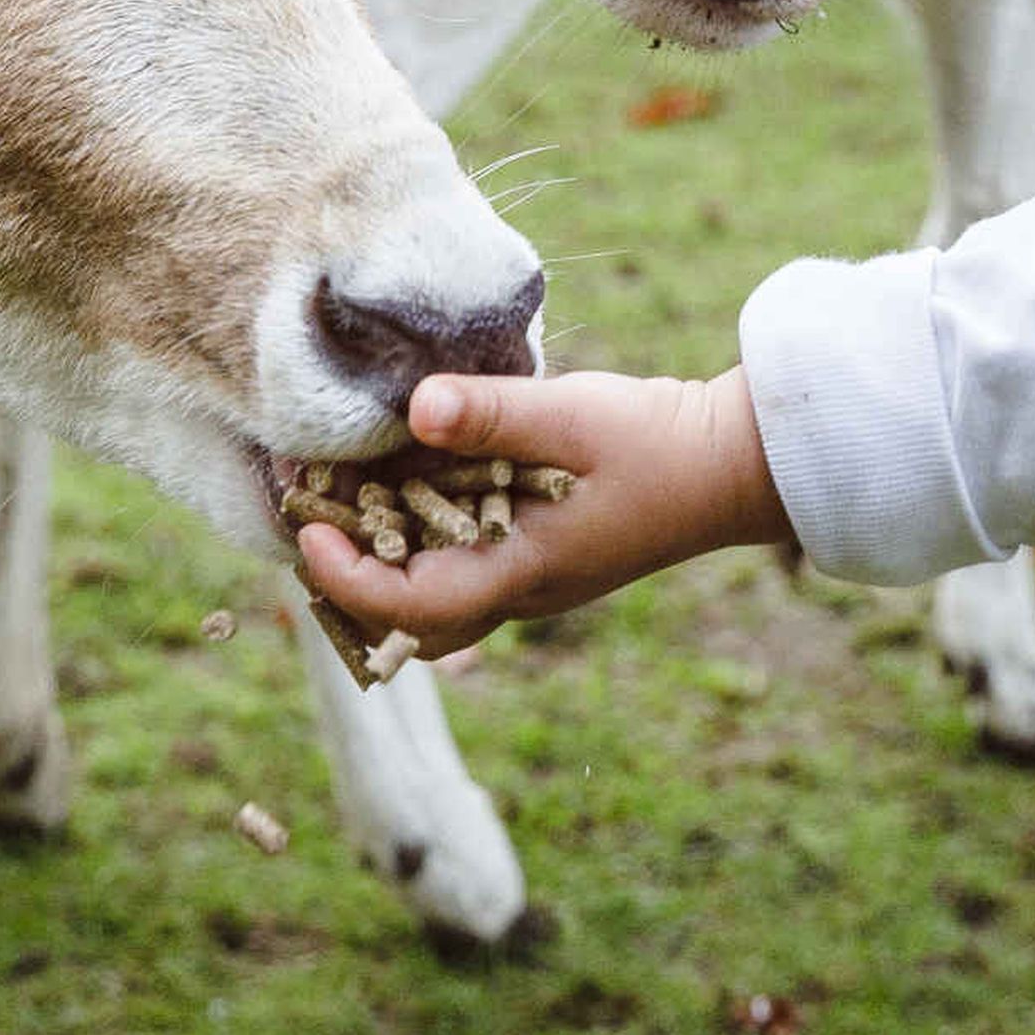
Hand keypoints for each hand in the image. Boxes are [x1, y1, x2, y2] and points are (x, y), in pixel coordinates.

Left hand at [297, 365, 791, 662]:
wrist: (731, 465)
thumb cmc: (656, 442)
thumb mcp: (574, 416)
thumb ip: (494, 412)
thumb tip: (413, 408)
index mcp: (520, 574)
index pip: (409, 610)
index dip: (344, 578)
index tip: (304, 529)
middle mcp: (519, 592)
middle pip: (409, 627)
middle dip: (349, 584)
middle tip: (309, 518)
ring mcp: (531, 579)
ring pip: (433, 602)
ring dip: (381, 562)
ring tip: (341, 500)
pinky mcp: (540, 554)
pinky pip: (461, 568)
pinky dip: (419, 539)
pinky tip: (404, 482)